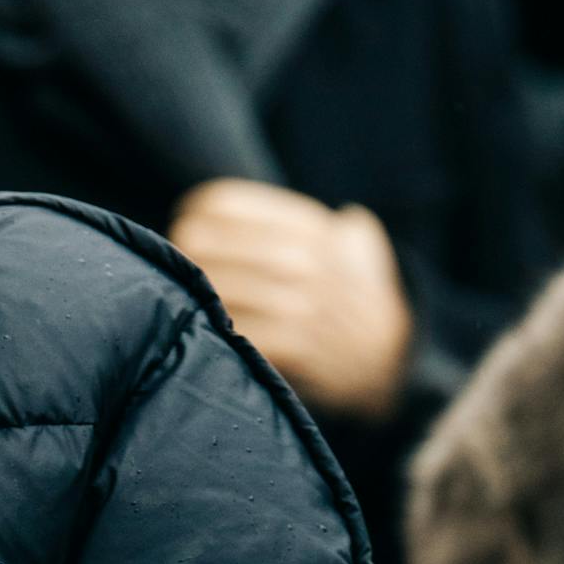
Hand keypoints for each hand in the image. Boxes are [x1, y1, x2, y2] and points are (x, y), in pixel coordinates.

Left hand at [169, 180, 413, 419]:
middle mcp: (306, 261)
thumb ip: (316, 216)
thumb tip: (266, 205)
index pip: (223, 204)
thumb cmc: (355, 294)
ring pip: (213, 288)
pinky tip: (201, 327)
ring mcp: (301, 305)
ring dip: (188, 293)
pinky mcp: (294, 347)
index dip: (193, 214)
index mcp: (311, 227)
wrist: (389, 359)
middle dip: (183, 254)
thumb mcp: (352, 240)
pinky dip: (212, 328)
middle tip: (173, 263)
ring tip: (177, 295)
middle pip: (207, 244)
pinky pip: (233, 330)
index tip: (186, 224)